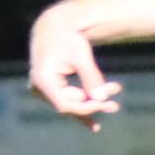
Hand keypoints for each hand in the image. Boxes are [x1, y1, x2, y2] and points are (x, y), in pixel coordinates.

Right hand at [28, 9, 121, 132]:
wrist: (53, 28)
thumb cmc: (67, 38)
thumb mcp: (81, 55)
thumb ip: (91, 77)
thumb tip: (102, 99)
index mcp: (43, 80)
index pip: (65, 104)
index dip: (85, 108)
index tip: (105, 103)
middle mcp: (38, 88)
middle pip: (70, 105)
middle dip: (93, 103)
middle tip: (115, 106)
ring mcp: (42, 90)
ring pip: (71, 103)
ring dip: (91, 102)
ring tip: (114, 105)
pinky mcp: (50, 90)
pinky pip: (67, 101)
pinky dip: (82, 107)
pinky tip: (94, 125)